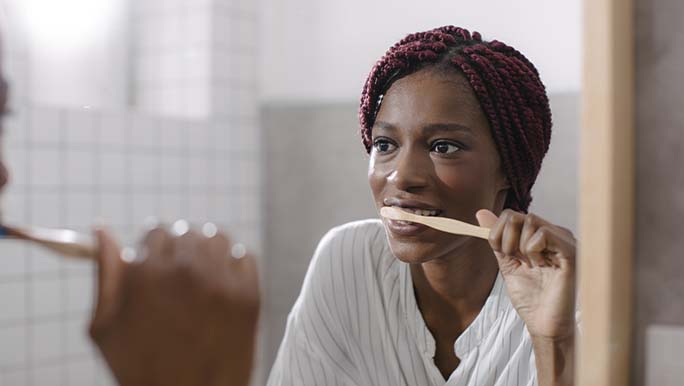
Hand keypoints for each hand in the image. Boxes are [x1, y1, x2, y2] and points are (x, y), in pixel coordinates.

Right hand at [89, 224, 259, 385]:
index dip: (153, 248)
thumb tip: (101, 231)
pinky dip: (234, 265)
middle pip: (186, 232)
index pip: (155, 231)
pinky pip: (244, 257)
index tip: (156, 262)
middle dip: (179, 249)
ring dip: (207, 251)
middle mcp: (187, 270)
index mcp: (148, 273)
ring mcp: (222, 281)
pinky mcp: (249, 295)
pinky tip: (223, 284)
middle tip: (178, 274)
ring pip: (217, 238)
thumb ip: (105, 274)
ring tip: (201, 275)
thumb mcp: (105, 327)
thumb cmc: (140, 369)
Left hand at [476, 209, 575, 339]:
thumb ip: (497, 238)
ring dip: (520, 247)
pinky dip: (533, 251)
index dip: (498, 233)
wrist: (543, 322)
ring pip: (529, 220)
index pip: (510, 215)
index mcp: (540, 235)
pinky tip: (543, 267)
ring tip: (533, 266)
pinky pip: (542, 234)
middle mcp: (554, 233)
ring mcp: (564, 240)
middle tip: (517, 261)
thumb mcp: (507, 262)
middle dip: (506, 241)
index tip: (504, 255)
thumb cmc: (530, 297)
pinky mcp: (570, 250)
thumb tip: (481, 213)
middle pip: (517, 215)